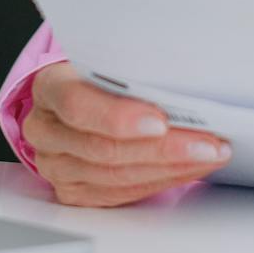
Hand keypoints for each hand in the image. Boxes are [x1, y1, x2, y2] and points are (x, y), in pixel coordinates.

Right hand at [22, 61, 232, 206]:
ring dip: (170, 167)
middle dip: (164, 148)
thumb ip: (134, 70)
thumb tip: (184, 81)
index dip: (119, 118)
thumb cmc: (100, 73)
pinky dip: (160, 181)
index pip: (77, 104)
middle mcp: (45, 129)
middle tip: (206, 143)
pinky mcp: (73, 190)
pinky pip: (120, 193)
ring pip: (116, 176)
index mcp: (50, 86)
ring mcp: (56, 164)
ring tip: (208, 154)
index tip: (161, 121)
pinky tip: (188, 168)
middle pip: (103, 148)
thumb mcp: (110, 59)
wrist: (80, 96)